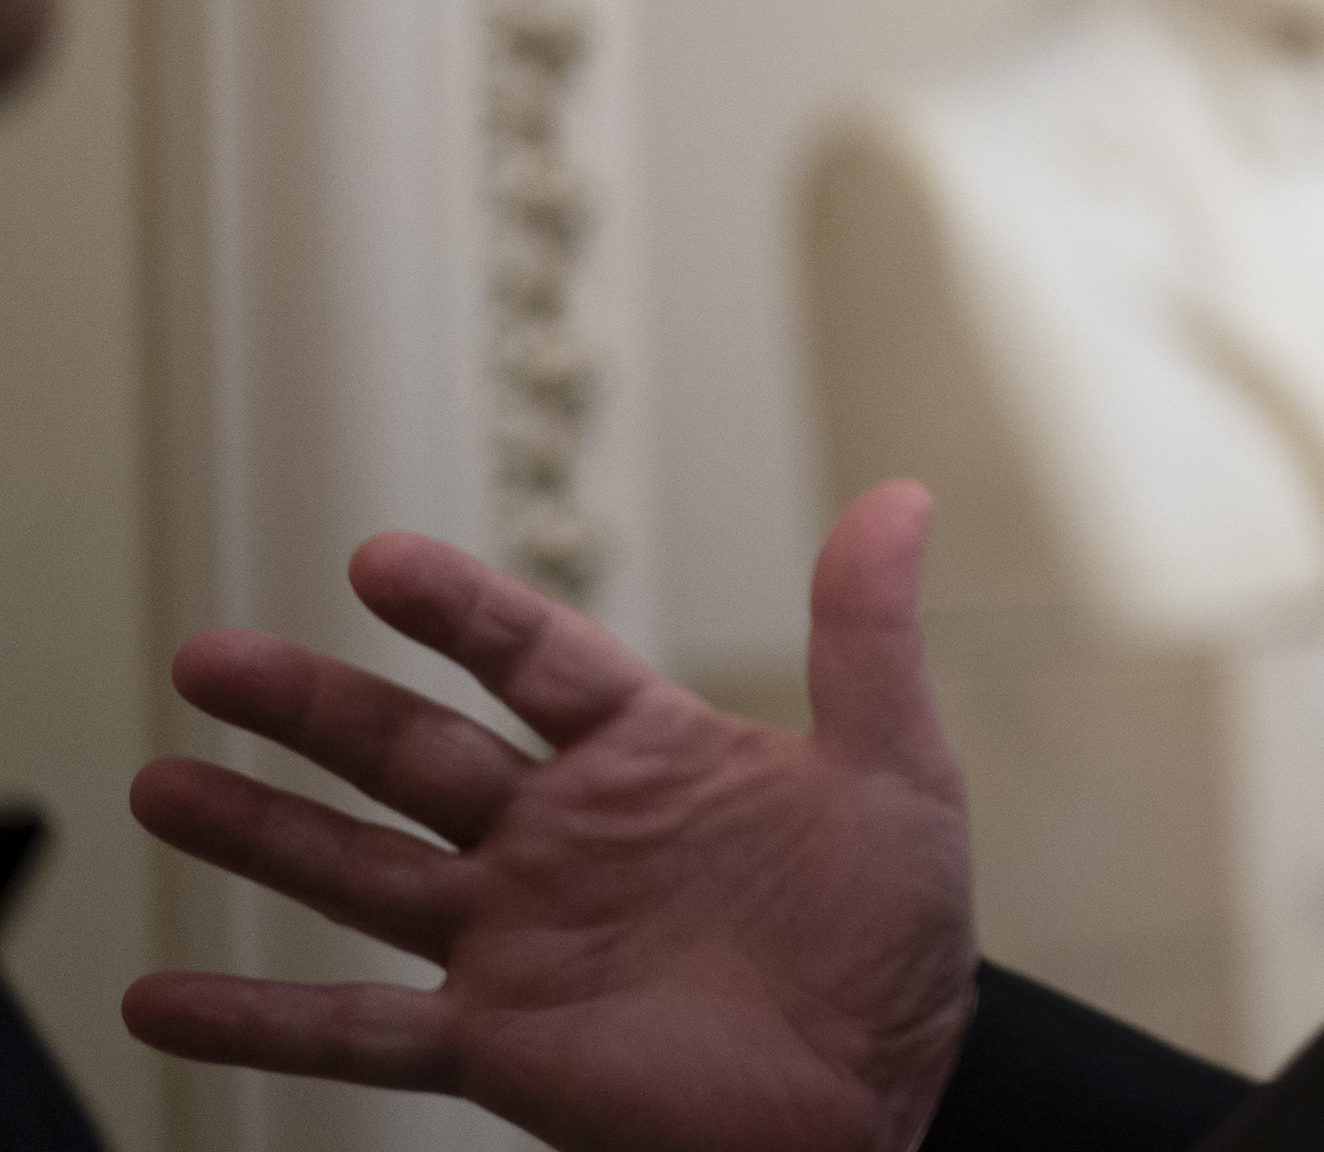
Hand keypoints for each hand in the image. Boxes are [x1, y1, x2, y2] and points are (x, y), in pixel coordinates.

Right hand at [124, 480, 978, 1151]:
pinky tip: (166, 995)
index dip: (460, 610)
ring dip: (259, 833)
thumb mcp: (895, 771)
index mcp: (651, 758)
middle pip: (415, 753)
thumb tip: (898, 498)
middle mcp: (565, 840)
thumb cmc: (891, 941)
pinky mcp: (501, 1047)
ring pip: (363, 873)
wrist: (880, 1099)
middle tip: (208, 657)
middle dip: (312, 705)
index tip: (377, 562)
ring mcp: (521, 940)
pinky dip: (259, 1020)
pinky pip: (360, 1033)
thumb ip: (868, 637)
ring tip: (159, 785)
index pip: (534, 658)